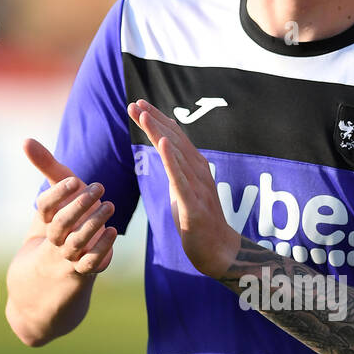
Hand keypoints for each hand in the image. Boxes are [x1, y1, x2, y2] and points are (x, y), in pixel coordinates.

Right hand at [24, 138, 117, 276]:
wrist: (57, 268)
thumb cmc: (63, 218)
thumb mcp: (58, 190)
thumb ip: (46, 166)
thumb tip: (25, 139)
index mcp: (45, 221)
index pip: (44, 208)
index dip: (57, 194)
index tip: (75, 181)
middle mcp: (54, 239)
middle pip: (60, 225)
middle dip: (78, 206)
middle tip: (98, 187)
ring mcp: (68, 256)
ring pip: (76, 243)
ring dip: (93, 223)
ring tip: (109, 204)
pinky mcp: (84, 270)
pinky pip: (91, 263)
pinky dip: (101, 248)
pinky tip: (112, 231)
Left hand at [127, 100, 240, 277]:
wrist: (218, 250)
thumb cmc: (199, 221)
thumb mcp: (183, 190)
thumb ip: (176, 169)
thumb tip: (164, 149)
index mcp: (195, 167)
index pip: (174, 137)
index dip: (156, 119)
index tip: (138, 104)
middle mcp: (199, 171)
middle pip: (174, 139)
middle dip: (153, 119)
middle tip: (135, 103)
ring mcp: (198, 187)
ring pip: (176, 153)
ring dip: (158, 132)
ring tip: (143, 114)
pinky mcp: (194, 205)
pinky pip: (180, 179)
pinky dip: (171, 160)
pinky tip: (160, 144)